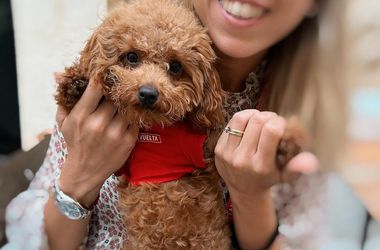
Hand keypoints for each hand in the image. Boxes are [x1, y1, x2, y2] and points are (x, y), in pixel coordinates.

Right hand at [56, 78, 138, 206]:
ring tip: (124, 101)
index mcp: (82, 116)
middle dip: (116, 90)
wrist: (85, 172)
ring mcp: (116, 133)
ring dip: (126, 103)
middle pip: (115, 96)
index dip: (102, 77)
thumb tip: (58, 74)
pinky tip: (129, 114)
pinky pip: (136, 120)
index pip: (96, 87)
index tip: (106, 74)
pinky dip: (133, 115)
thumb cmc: (75, 143)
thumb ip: (65, 98)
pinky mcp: (129, 141)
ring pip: (127, 106)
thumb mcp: (64, 121)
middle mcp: (99, 124)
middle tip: (118, 86)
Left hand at [214, 109, 318, 197]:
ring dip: (253, 114)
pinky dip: (242, 120)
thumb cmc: (268, 179)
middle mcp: (242, 160)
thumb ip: (298, 167)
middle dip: (269, 116)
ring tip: (260, 120)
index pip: (271, 131)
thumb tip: (312, 162)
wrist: (243, 190)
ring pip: (241, 118)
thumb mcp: (285, 176)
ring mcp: (228, 154)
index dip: (279, 122)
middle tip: (273, 121)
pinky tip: (248, 125)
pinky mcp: (218, 149)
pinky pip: (230, 124)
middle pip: (257, 121)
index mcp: (261, 166)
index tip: (282, 126)